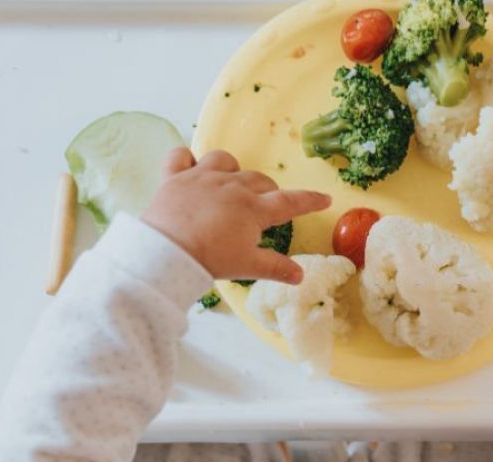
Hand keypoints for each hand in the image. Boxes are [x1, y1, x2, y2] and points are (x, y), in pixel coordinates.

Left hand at [142, 148, 330, 284]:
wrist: (167, 251)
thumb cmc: (211, 259)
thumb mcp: (247, 266)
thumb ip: (275, 268)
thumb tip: (300, 276)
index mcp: (253, 208)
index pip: (290, 202)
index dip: (310, 200)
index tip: (325, 198)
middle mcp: (231, 186)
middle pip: (258, 180)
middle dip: (267, 190)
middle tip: (265, 205)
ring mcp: (201, 177)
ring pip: (224, 160)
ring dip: (232, 169)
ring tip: (230, 182)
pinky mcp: (174, 177)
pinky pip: (180, 156)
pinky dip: (185, 159)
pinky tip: (188, 167)